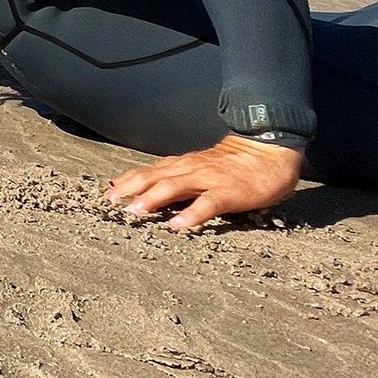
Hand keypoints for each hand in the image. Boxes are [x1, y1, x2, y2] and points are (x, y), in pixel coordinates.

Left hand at [106, 135, 301, 231]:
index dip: (128, 180)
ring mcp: (209, 180)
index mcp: (185, 165)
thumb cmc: (234, 164)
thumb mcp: (202, 166)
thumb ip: (180, 176)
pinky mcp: (229, 193)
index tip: (108, 192)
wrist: (269, 151)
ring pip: (175, 187)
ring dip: (152, 198)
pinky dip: (190, 215)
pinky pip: (207, 204)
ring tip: (134, 212)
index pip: (150, 170)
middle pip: (155, 176)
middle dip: (131, 188)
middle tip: (110, 202)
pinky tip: (176, 226)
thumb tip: (154, 190)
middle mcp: (191, 169)